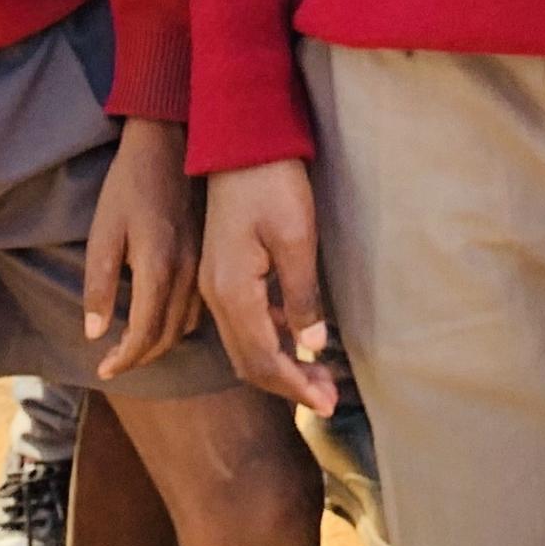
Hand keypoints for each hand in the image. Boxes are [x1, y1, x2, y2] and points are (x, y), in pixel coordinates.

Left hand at [83, 115, 204, 377]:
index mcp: (158, 268)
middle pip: (168, 336)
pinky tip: (162, 317)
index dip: (124, 359)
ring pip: (186, 323)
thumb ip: (99, 285)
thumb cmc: (129, 185)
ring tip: (136, 346)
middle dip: (141, 357)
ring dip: (161, 341)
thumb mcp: (103, 232)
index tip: (104, 370)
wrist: (170, 143)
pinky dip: (178, 322)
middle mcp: (186, 273)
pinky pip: (197, 305)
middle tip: (115, 363)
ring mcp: (202, 264)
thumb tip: (95, 333)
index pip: (144, 334)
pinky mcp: (208, 255)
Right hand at [201, 161, 339, 411]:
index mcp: (232, 292)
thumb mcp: (296, 238)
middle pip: (249, 361)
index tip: (326, 405)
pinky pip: (245, 321)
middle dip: (289, 385)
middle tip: (328, 399)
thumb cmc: (272, 183)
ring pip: (245, 344)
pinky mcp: (224, 272)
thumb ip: (303, 295)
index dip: (295, 387)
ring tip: (319, 378)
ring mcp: (216, 284)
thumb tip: (312, 346)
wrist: (240, 141)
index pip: (262, 360)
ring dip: (280, 365)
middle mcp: (216, 296)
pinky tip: (298, 338)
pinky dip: (271, 339)